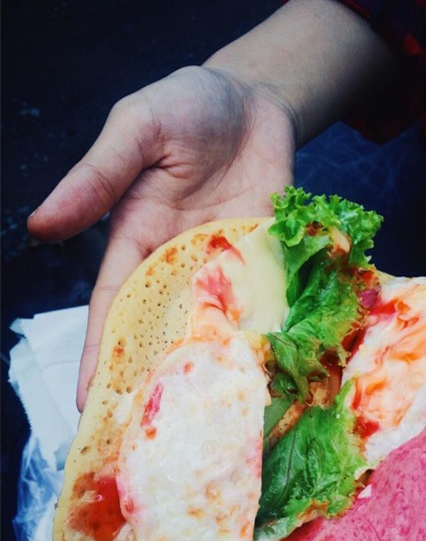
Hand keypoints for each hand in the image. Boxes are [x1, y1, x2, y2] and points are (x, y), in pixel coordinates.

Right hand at [28, 65, 295, 409]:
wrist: (255, 102)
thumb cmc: (186, 106)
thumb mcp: (136, 128)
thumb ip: (98, 176)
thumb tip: (41, 224)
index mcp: (138, 243)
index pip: (111, 309)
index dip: (98, 355)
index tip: (88, 402)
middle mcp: (180, 267)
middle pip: (161, 334)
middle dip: (152, 381)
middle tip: (148, 438)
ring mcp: (227, 270)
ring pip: (213, 331)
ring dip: (209, 372)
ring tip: (206, 424)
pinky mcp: (269, 265)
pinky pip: (265, 308)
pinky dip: (264, 340)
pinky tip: (265, 378)